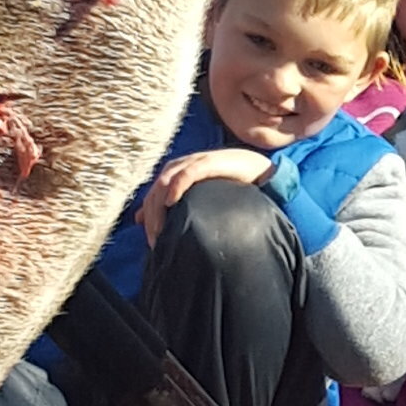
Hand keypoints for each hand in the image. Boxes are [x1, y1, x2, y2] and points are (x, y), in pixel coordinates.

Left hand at [140, 142, 269, 241]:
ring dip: (159, 208)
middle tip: (155, 242)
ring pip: (165, 183)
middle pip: (155, 192)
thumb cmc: (232, 185)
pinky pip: (187, 174)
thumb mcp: (201, 197)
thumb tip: (145, 221)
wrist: (260, 170)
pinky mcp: (208, 162)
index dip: (149, 218)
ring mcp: (194, 162)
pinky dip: (176, 186)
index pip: (152, 196)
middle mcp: (181, 166)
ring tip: (161, 230)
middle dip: (152, 218)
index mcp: (176, 173)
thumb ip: (178, 205)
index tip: (153, 243)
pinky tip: (172, 202)